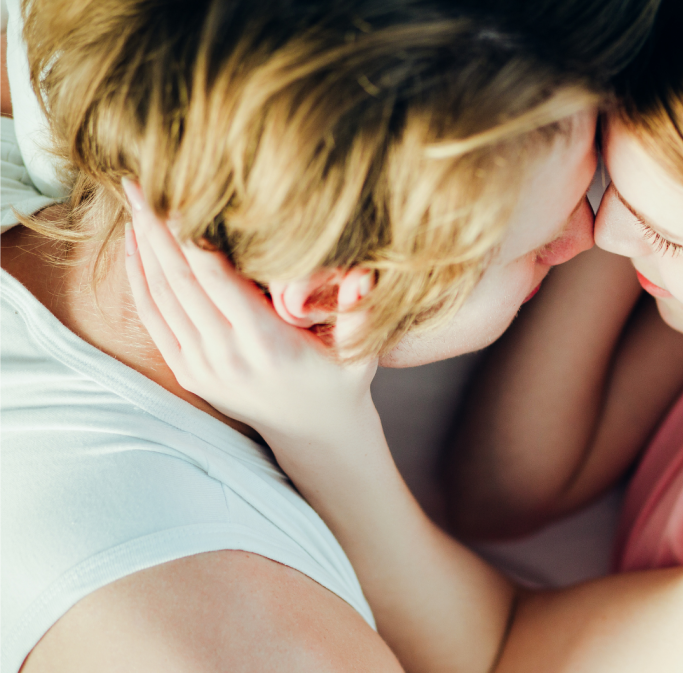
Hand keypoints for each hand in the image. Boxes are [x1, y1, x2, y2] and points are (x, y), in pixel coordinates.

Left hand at [121, 179, 378, 451]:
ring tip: (134, 199)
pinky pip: (153, 319)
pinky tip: (133, 245)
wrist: (315, 434)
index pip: (219, 282)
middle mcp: (227, 356)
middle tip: (140, 181)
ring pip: (162, 296)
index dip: (193, 238)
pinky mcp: (188, 372)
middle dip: (158, 229)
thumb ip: (361, 312)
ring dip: (144, 246)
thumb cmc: (341, 381)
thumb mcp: (362, 353)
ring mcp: (202, 366)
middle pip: (181, 281)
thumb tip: (365, 275)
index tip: (177, 195)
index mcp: (267, 346)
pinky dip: (139, 280)